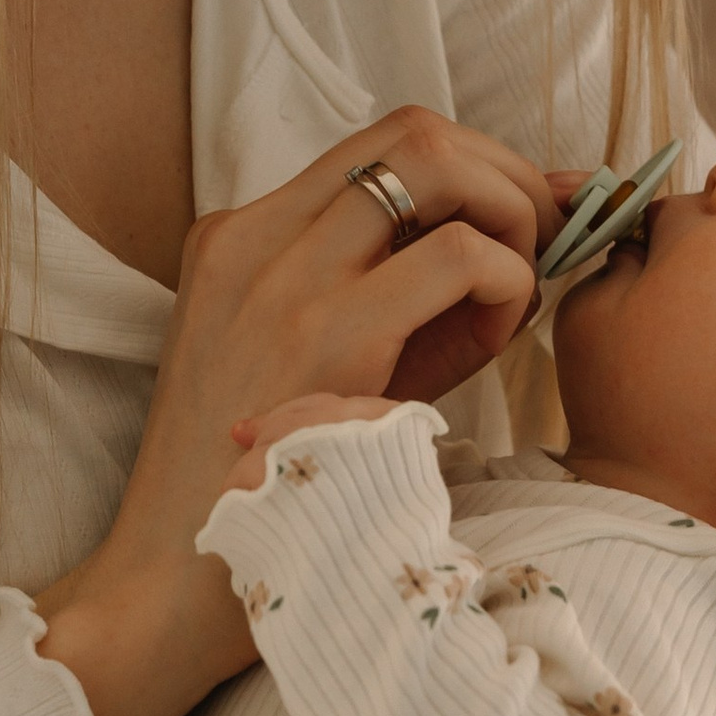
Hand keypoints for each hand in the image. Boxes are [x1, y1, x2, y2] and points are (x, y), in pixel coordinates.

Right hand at [38, 113, 553, 715]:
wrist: (167, 585)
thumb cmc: (253, 489)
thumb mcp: (308, 369)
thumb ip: (388, 302)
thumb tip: (508, 251)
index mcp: (240, 238)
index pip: (379, 145)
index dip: (473, 163)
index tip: (523, 213)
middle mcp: (255, 237)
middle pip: (414, 131)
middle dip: (505, 171)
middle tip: (548, 238)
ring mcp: (281, 279)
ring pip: (434, 162)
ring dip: (511, 210)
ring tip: (526, 283)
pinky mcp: (324, 335)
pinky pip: (456, 256)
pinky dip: (507, 277)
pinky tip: (504, 333)